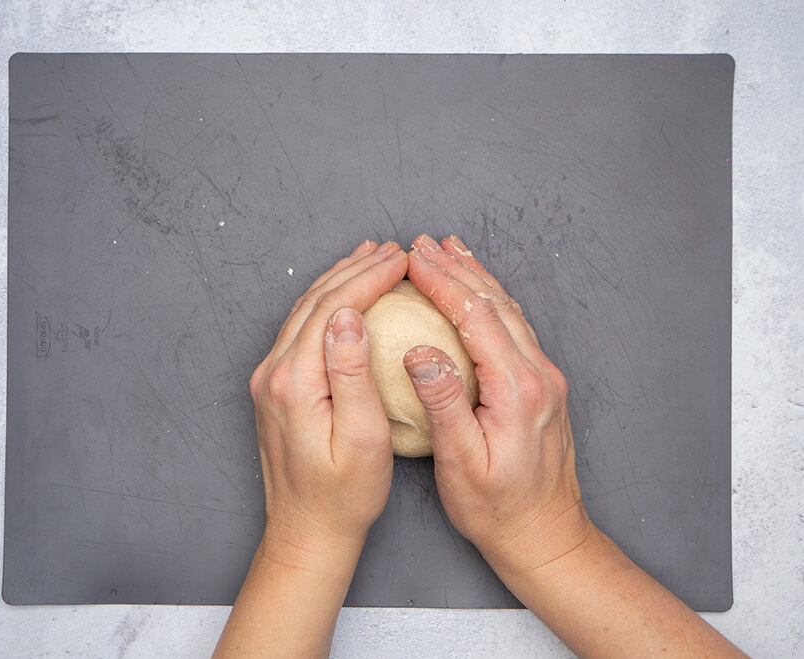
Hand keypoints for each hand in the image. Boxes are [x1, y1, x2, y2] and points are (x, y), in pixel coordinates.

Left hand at [248, 239, 406, 562]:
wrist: (306, 531)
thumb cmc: (344, 495)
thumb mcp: (362, 439)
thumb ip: (352, 374)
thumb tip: (348, 316)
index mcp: (294, 381)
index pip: (334, 308)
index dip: (370, 278)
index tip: (402, 259)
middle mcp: (273, 372)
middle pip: (315, 301)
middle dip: (356, 269)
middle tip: (393, 249)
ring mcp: (269, 378)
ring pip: (305, 311)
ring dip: (339, 280)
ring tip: (370, 257)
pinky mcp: (275, 386)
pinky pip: (300, 330)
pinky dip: (325, 304)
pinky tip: (344, 298)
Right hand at [404, 234, 592, 577]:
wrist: (546, 535)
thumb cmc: (499, 509)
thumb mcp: (463, 463)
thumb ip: (444, 403)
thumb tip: (419, 351)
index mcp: (517, 389)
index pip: (476, 317)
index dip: (442, 283)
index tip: (413, 259)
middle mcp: (537, 375)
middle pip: (496, 303)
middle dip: (457, 268)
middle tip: (423, 243)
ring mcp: (544, 378)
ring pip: (509, 311)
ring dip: (477, 278)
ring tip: (450, 251)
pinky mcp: (542, 386)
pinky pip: (516, 328)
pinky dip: (492, 302)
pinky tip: (478, 295)